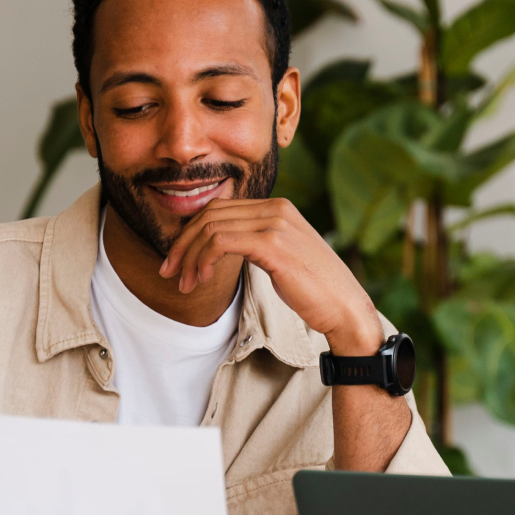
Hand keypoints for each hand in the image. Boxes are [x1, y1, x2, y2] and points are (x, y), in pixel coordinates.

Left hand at [161, 197, 383, 355]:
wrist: (344, 307)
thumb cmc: (314, 289)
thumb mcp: (282, 256)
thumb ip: (256, 242)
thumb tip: (222, 245)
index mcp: (277, 207)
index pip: (220, 208)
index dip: (191, 232)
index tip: (177, 260)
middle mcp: (276, 208)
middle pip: (210, 214)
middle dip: (182, 244)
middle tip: (169, 272)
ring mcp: (275, 224)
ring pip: (210, 227)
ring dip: (188, 257)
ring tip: (183, 284)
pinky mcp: (272, 244)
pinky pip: (221, 242)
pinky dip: (203, 259)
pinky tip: (201, 279)